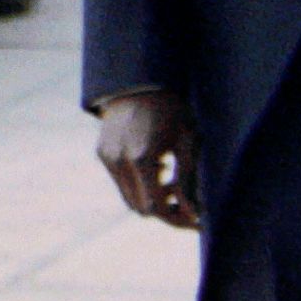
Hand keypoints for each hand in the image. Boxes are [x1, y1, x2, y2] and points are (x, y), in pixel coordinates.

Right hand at [91, 88, 200, 230]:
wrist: (139, 81)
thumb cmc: (172, 109)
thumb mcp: (188, 142)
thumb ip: (189, 181)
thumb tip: (194, 214)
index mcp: (142, 159)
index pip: (157, 209)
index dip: (179, 219)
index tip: (198, 219)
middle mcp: (119, 161)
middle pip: (141, 209)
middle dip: (166, 211)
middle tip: (188, 204)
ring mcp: (107, 157)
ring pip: (129, 198)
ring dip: (151, 198)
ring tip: (172, 181)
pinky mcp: (103, 153)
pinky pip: (121, 182)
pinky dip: (139, 184)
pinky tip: (157, 166)